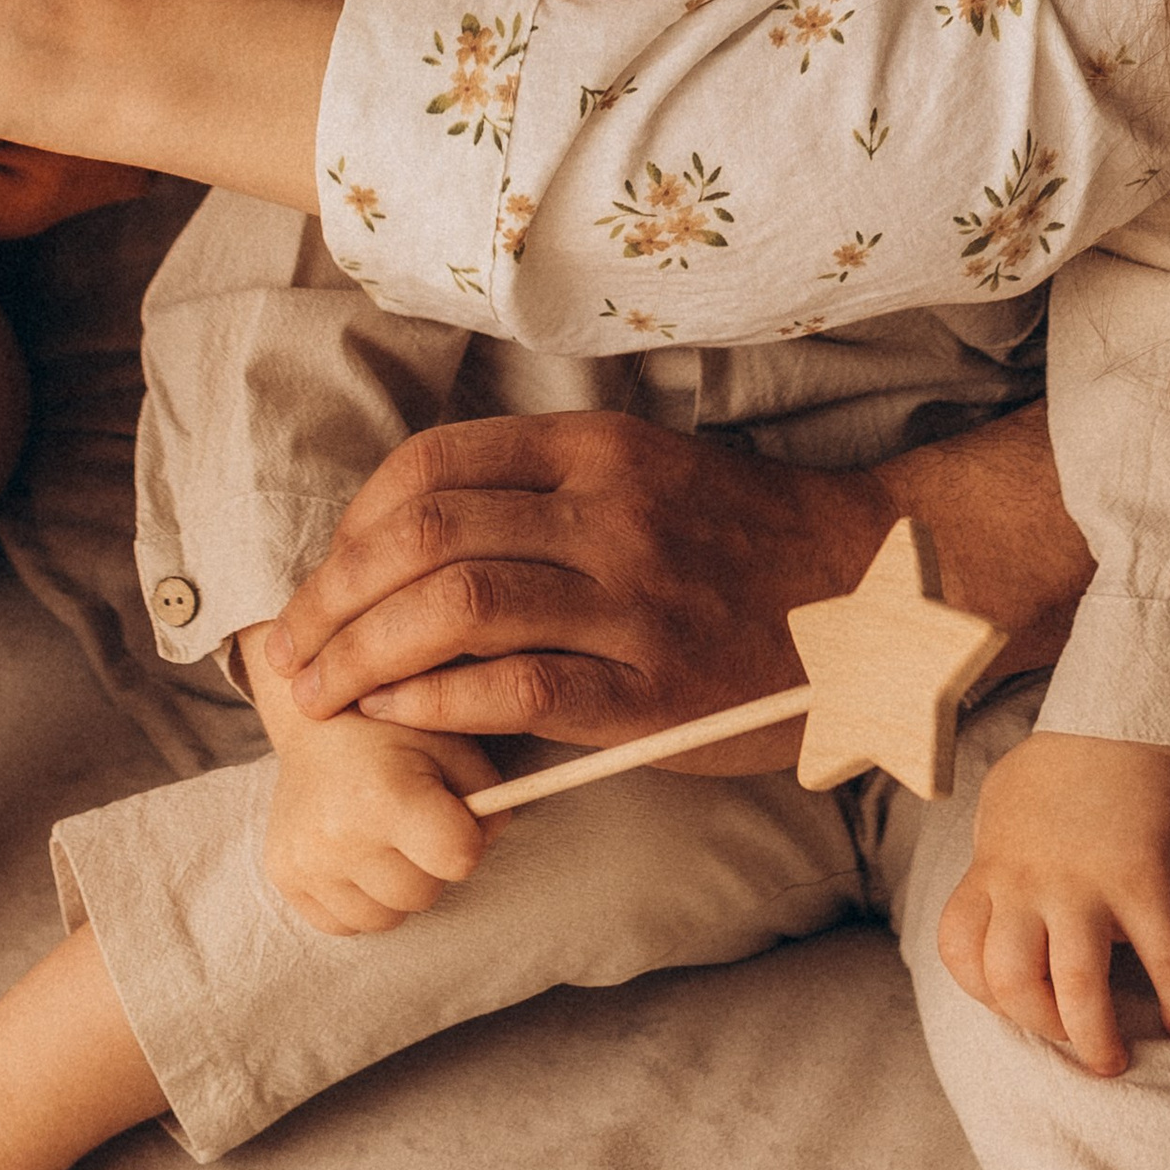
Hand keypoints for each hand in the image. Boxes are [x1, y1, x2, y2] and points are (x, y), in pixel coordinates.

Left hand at [258, 409, 887, 756]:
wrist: (880, 589)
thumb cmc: (745, 539)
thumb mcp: (645, 473)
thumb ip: (544, 490)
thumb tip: (416, 535)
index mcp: (595, 451)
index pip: (430, 466)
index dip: (352, 524)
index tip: (322, 576)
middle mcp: (605, 513)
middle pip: (422, 537)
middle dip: (331, 596)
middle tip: (289, 650)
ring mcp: (630, 598)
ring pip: (455, 606)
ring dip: (364, 654)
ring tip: (321, 696)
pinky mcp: (652, 687)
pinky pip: (517, 687)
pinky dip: (440, 704)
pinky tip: (401, 718)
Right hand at [262, 706, 500, 934]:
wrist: (317, 725)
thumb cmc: (395, 737)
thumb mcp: (455, 749)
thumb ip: (489, 804)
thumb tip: (481, 851)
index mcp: (388, 794)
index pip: (459, 860)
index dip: (465, 841)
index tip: (450, 818)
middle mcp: (340, 832)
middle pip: (421, 895)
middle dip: (427, 866)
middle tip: (410, 825)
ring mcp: (306, 859)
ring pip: (384, 919)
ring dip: (392, 889)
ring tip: (381, 840)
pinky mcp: (283, 876)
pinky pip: (344, 924)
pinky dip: (356, 899)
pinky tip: (352, 856)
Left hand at [934, 731, 1169, 1076]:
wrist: (1121, 722)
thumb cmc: (1058, 768)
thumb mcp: (1000, 812)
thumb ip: (996, 865)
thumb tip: (1001, 911)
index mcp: (991, 868)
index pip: (959, 953)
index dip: (984, 993)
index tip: (1016, 1003)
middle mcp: (1029, 884)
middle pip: (1011, 985)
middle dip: (1041, 1029)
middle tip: (1071, 1042)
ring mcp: (1087, 886)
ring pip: (1078, 989)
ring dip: (1096, 1040)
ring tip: (1113, 1060)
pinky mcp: (1146, 882)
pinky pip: (1163, 960)